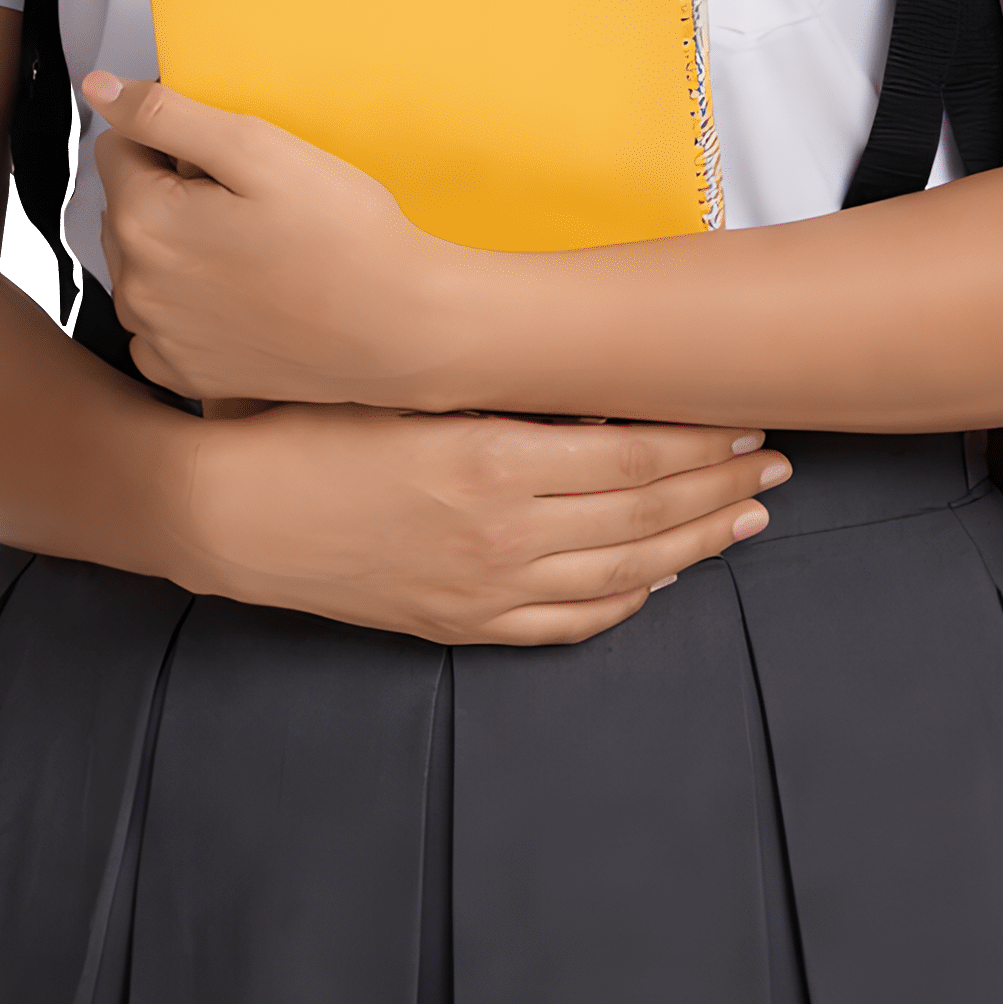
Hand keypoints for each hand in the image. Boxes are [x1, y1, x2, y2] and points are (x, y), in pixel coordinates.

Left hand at [85, 70, 470, 406]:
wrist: (401, 329)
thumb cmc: (342, 236)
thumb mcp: (256, 147)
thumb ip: (165, 114)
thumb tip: (98, 90)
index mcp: (143, 221)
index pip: (118, 147)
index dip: (172, 141)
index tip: (226, 159)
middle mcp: (136, 287)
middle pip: (127, 207)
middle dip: (171, 194)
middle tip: (248, 205)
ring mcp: (159, 338)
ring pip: (142, 263)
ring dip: (176, 248)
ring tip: (251, 250)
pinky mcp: (187, 375)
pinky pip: (159, 325)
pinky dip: (186, 306)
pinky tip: (239, 296)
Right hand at [175, 401, 785, 645]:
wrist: (229, 512)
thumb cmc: (304, 426)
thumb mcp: (405, 387)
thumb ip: (496, 390)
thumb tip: (581, 379)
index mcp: (493, 461)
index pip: (634, 456)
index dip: (701, 441)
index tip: (745, 419)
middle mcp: (504, 533)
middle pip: (647, 514)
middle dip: (719, 487)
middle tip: (774, 465)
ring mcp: (487, 588)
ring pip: (624, 573)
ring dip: (694, 544)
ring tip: (742, 520)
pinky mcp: (462, 624)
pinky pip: (569, 624)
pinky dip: (624, 602)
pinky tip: (656, 581)